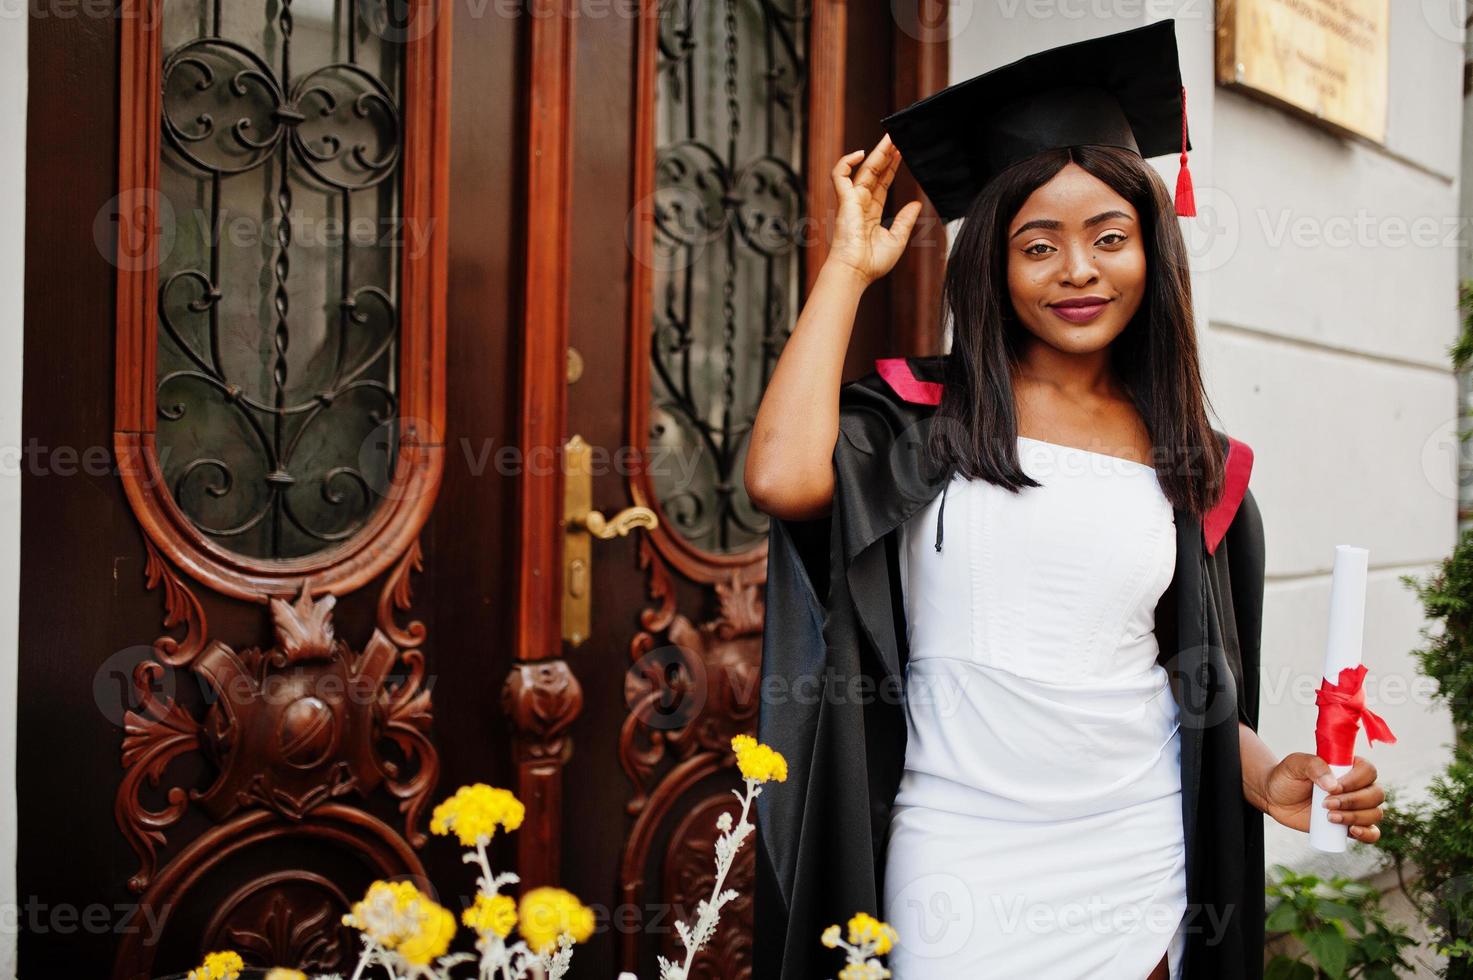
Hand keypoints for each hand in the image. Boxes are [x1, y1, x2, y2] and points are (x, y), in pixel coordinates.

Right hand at [825, 134, 922, 286]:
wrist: (856, 272)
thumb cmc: (872, 262)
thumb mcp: (897, 239)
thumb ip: (905, 220)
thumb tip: (915, 204)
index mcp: (871, 213)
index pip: (882, 183)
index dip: (892, 167)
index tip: (902, 153)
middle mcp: (861, 204)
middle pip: (874, 172)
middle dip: (886, 154)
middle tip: (897, 137)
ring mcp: (852, 201)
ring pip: (862, 169)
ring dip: (876, 153)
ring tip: (890, 138)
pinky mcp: (844, 200)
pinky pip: (839, 175)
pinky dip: (847, 161)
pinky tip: (862, 153)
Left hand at [1258, 752, 1384, 842]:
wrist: (1275, 798)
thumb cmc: (1287, 777)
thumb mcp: (1295, 764)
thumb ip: (1313, 765)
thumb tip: (1333, 785)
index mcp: (1349, 767)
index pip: (1368, 771)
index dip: (1355, 781)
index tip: (1333, 788)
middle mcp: (1358, 786)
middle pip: (1375, 794)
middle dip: (1353, 802)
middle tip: (1326, 804)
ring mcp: (1357, 807)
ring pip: (1374, 814)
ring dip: (1355, 817)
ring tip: (1329, 817)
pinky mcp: (1351, 824)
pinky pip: (1372, 832)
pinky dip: (1368, 834)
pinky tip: (1353, 831)